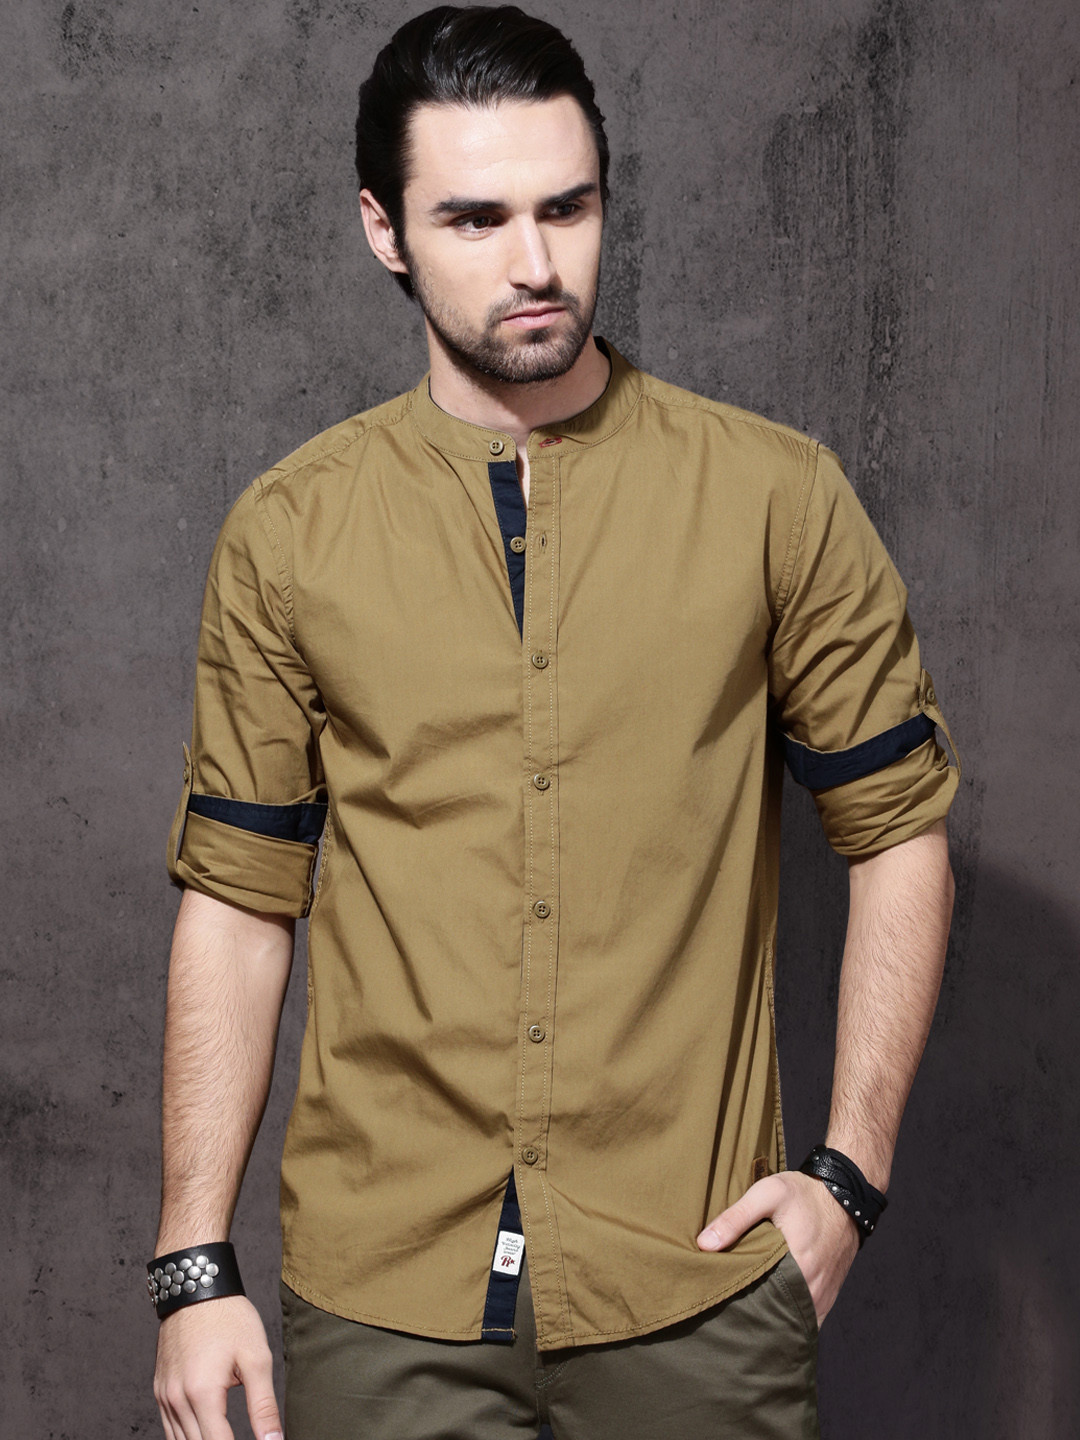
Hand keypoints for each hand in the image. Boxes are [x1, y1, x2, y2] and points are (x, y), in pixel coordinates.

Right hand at [153, 1295, 282, 1439]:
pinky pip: (170, 1428)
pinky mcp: (160, 1389)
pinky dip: (186, 1437)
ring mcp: (164, 1395)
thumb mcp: (256, 1357)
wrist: (196, 1287)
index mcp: (202, 1393)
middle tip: (243, 1438)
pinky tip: (205, 1434)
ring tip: (225, 1437)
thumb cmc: (229, 1318)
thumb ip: (263, 1405)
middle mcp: (177, 1399)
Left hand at [696, 1170, 859, 1326]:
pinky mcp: (827, 1296)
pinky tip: (770, 1310)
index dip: (738, 1308)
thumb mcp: (767, 1194)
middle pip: (776, 1318)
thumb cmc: (804, 1193)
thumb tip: (704, 1244)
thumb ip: (736, 1218)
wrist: (844, 1194)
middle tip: (726, 1314)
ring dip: (772, 1320)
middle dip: (752, 1320)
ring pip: (792, 1322)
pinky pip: (807, 1320)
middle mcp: (813, 1290)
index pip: (761, 1305)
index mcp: (797, 1268)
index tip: (718, 1306)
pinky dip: (789, 1319)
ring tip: (745, 1314)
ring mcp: (822, 1297)